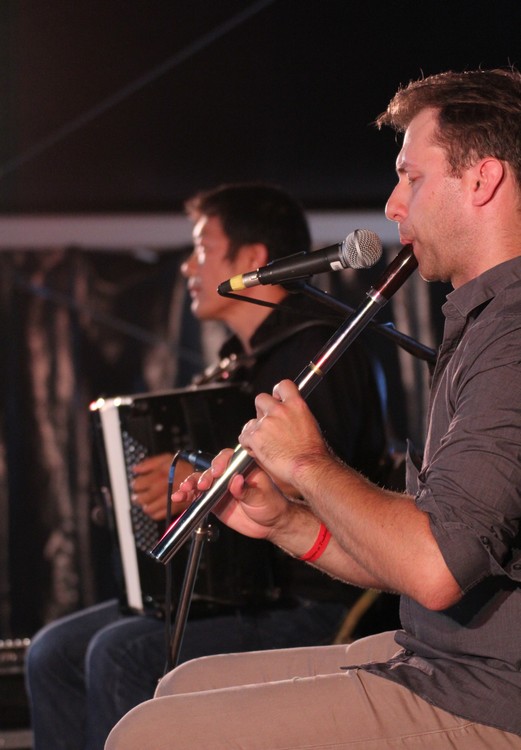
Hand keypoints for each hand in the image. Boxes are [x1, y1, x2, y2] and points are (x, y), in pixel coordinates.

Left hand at [132, 453, 191, 519]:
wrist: (202, 478)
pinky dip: (154, 513)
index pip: (140, 484)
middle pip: (143, 498)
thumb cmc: (184, 468)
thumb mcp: (167, 459)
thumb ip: (150, 463)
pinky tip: (154, 508)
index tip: (136, 484)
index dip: (136, 485)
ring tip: (145, 502)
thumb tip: (136, 469)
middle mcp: (165, 488)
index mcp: (161, 474)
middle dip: (138, 497)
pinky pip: (159, 515)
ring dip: (145, 506)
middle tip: (137, 496)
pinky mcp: (176, 508)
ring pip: (150, 508)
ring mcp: (170, 499)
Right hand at [172, 449, 291, 540]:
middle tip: (203, 486)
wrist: (270, 524)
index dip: (221, 462)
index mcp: (244, 467)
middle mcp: (229, 474)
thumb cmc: (272, 505)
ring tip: (185, 491)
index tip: (217, 472)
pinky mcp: (213, 500)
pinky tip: (180, 497)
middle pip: (211, 469)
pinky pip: (197, 496)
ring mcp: (219, 487)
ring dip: (191, 484)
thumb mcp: (263, 496)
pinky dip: (187, 496)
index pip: (229, 458)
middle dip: (204, 476)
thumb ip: (248, 490)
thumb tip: (236, 481)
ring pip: (201, 480)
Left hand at [239, 379, 329, 490]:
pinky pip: (244, 437)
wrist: (308, 467)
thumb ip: (294, 415)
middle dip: (262, 411)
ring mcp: (266, 422)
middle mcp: (280, 410)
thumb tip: (285, 416)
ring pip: (251, 422)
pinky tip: (258, 451)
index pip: (283, 386)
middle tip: (268, 425)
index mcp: (296, 405)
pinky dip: (248, 444)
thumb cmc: (312, 453)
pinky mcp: (256, 436)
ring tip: (264, 443)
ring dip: (255, 430)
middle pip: (261, 399)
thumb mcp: (309, 425)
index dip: (277, 392)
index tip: (277, 398)